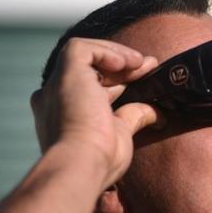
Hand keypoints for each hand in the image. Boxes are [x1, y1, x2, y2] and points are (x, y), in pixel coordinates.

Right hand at [30, 38, 159, 187]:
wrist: (83, 164)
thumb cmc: (100, 160)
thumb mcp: (122, 134)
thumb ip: (133, 117)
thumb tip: (157, 114)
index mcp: (63, 115)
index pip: (93, 89)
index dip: (121, 81)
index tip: (146, 77)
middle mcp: (54, 98)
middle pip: (92, 72)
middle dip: (123, 67)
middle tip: (151, 65)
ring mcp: (57, 85)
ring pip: (84, 55)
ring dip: (116, 54)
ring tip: (143, 63)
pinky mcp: (65, 72)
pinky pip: (82, 48)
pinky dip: (106, 50)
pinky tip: (127, 63)